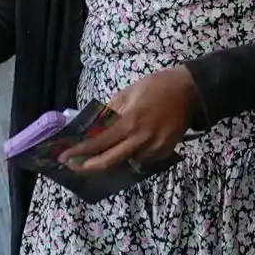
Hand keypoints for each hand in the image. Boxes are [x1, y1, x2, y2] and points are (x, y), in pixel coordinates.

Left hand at [62, 66, 198, 171]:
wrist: (189, 91)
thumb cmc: (155, 87)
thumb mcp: (126, 93)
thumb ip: (109, 112)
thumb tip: (92, 127)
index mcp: (129, 122)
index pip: (99, 143)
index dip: (80, 152)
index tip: (64, 157)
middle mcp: (141, 139)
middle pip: (110, 161)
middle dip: (88, 166)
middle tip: (74, 166)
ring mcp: (154, 148)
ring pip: (125, 163)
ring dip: (109, 162)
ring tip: (93, 159)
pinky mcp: (165, 151)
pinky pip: (141, 160)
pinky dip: (128, 159)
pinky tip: (120, 152)